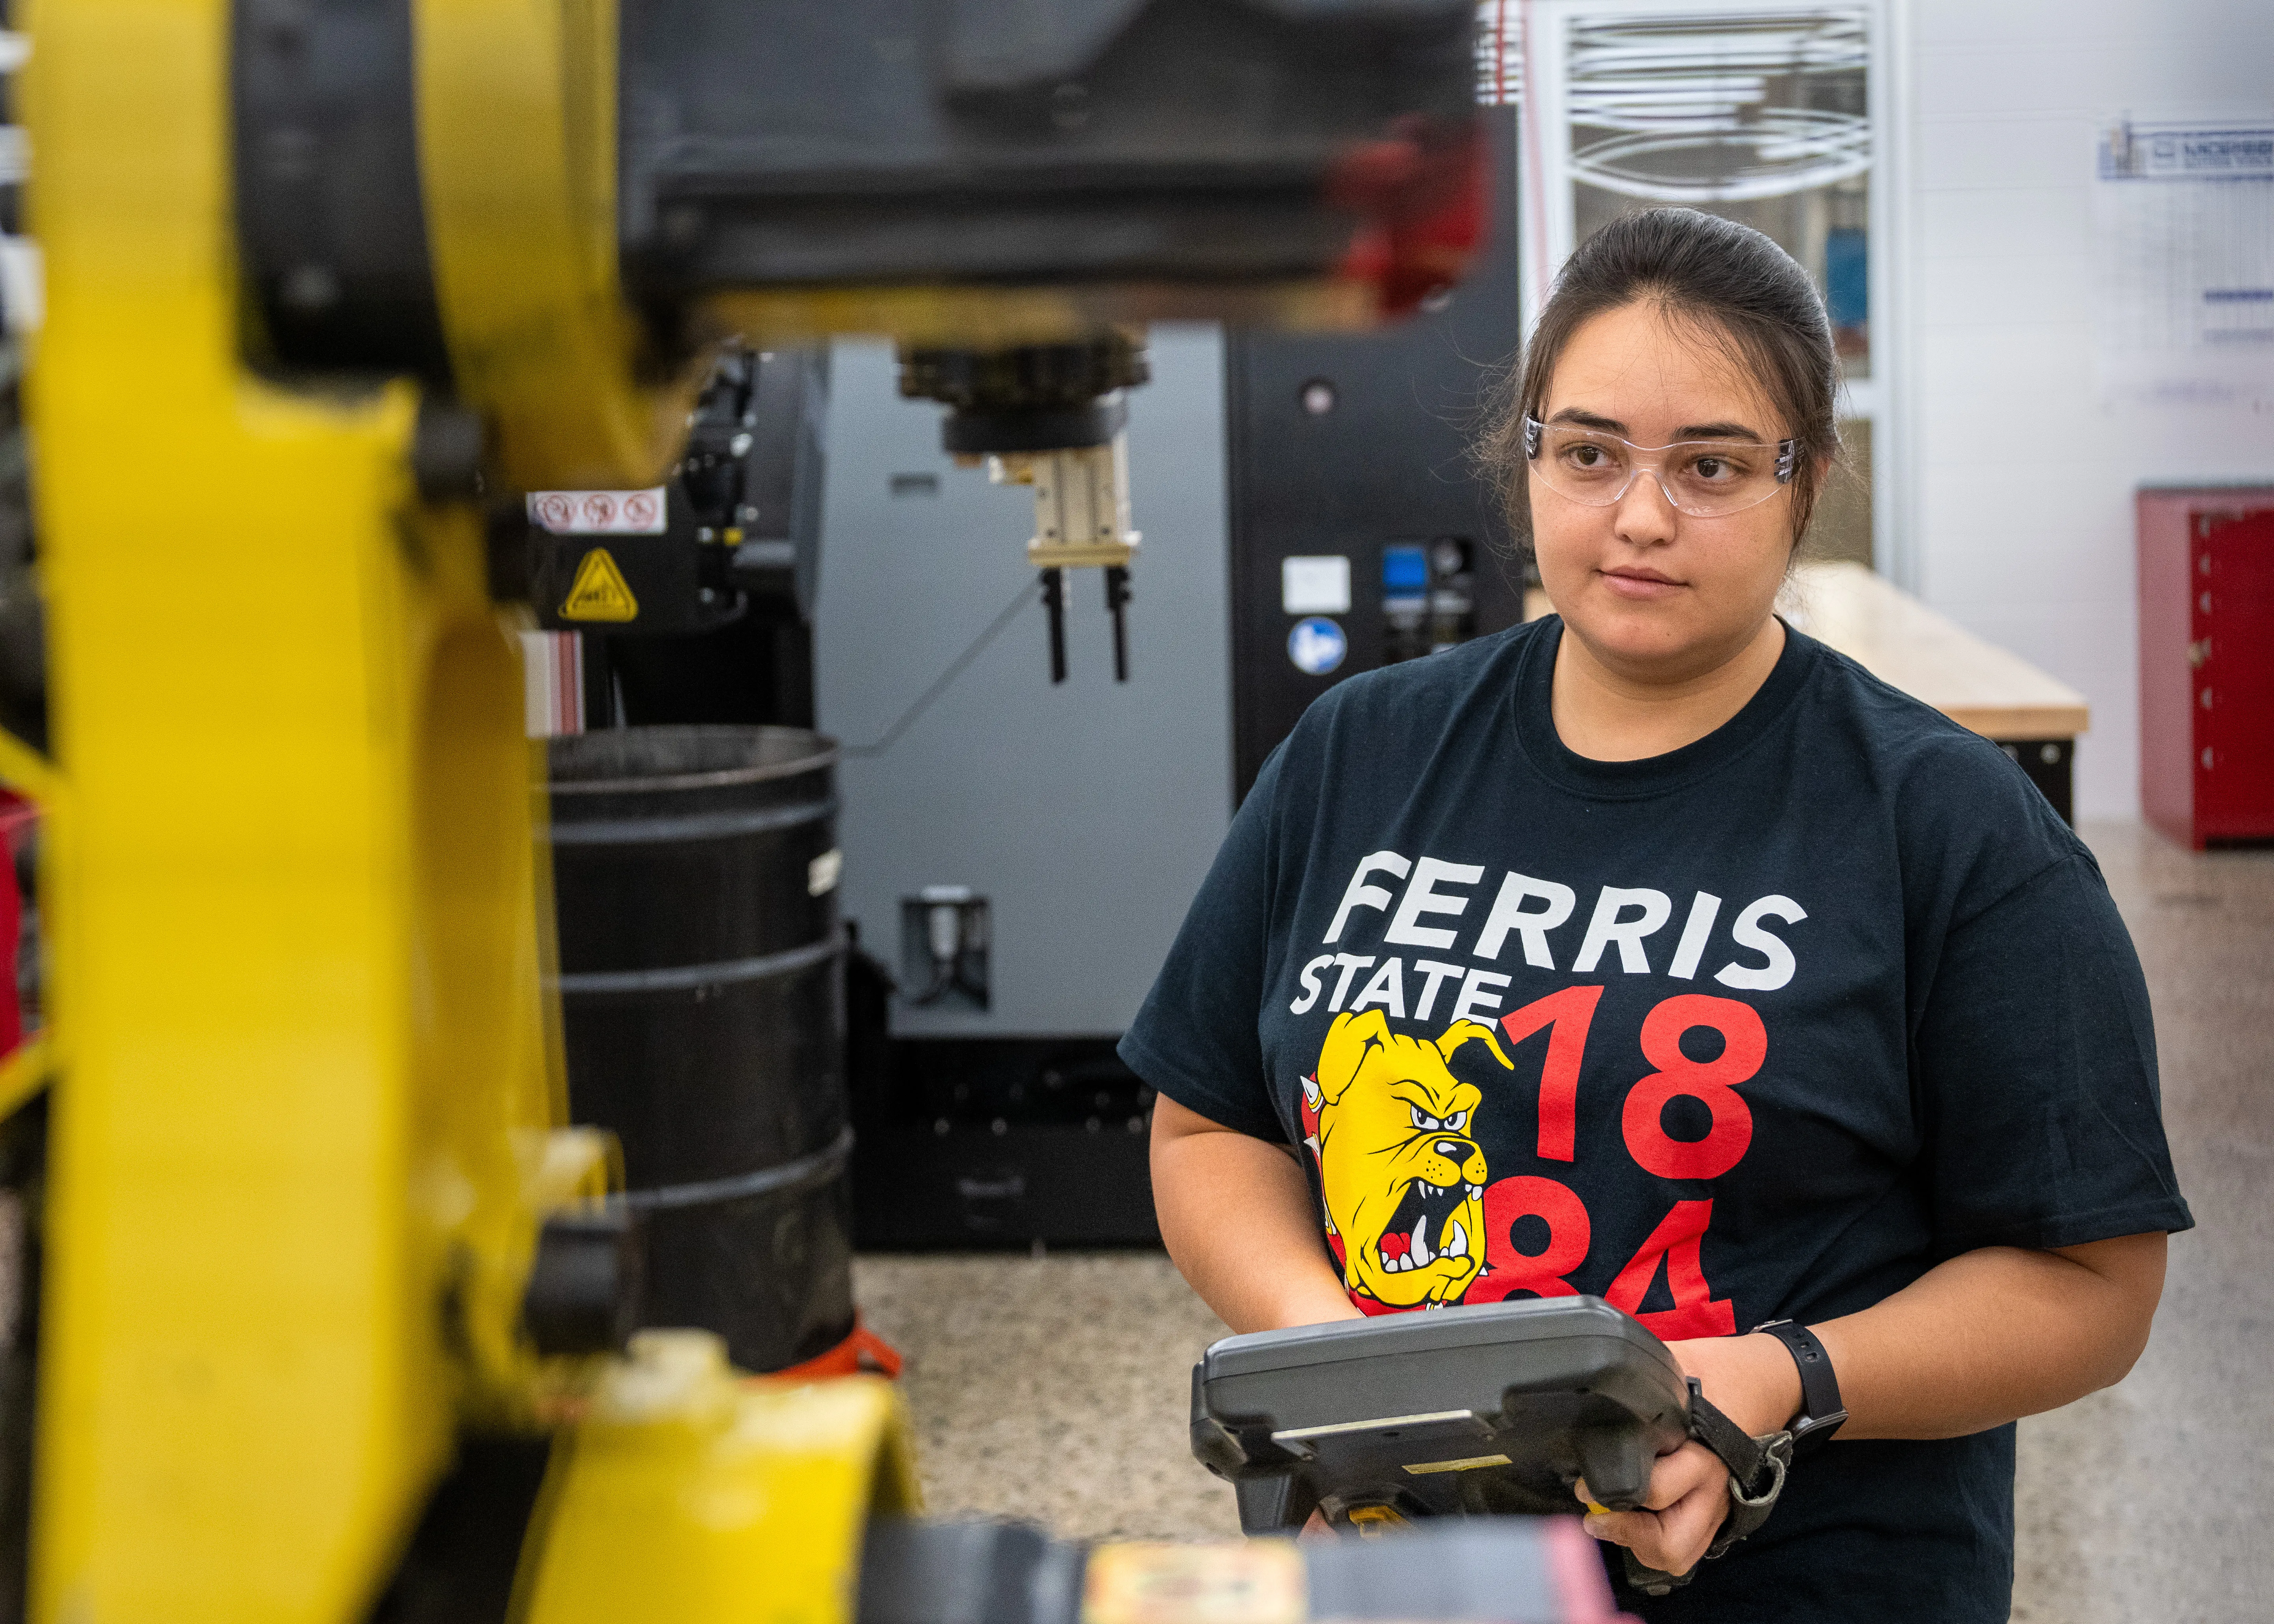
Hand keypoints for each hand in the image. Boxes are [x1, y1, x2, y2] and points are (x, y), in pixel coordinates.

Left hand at [1572, 1332, 1800, 1578]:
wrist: (1765, 1381)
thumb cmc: (1716, 1371)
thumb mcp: (1675, 1362)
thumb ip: (1636, 1377)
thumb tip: (1591, 1381)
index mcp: (1700, 1452)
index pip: (1653, 1489)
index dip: (1611, 1493)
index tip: (1583, 1484)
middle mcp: (1712, 1488)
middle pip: (1670, 1542)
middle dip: (1627, 1533)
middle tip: (1595, 1515)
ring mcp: (1718, 1506)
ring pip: (1680, 1555)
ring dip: (1642, 1547)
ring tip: (1612, 1524)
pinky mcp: (1719, 1514)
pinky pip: (1691, 1548)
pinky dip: (1659, 1545)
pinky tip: (1636, 1524)